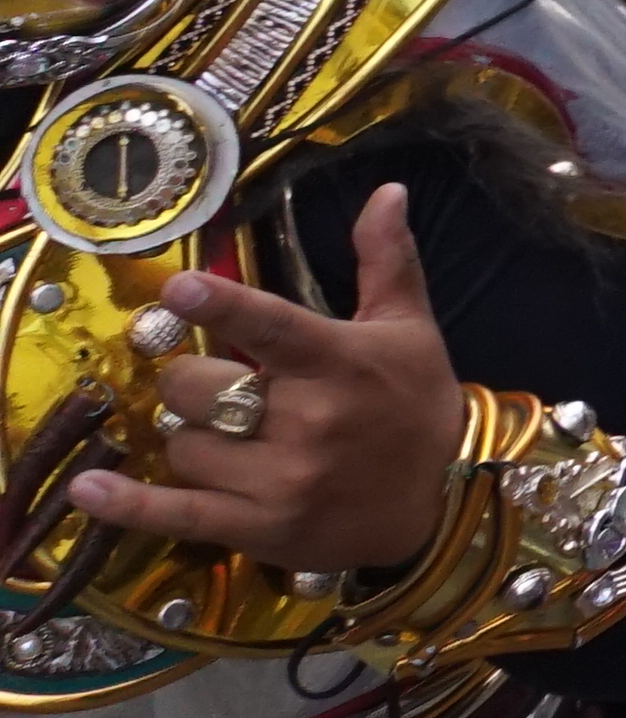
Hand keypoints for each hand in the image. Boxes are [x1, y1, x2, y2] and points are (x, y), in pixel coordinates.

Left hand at [63, 184, 468, 574]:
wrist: (445, 499)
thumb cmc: (417, 404)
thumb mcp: (409, 328)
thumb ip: (385, 260)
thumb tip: (387, 190)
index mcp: (342, 363)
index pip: (274, 326)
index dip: (222, 306)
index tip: (177, 289)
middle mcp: (309, 421)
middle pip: (199, 390)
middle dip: (190, 381)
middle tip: (210, 384)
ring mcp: (281, 480)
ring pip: (184, 446)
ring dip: (189, 436)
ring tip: (223, 437)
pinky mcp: (260, 528)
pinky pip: (178, 514)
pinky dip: (128, 504)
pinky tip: (87, 487)